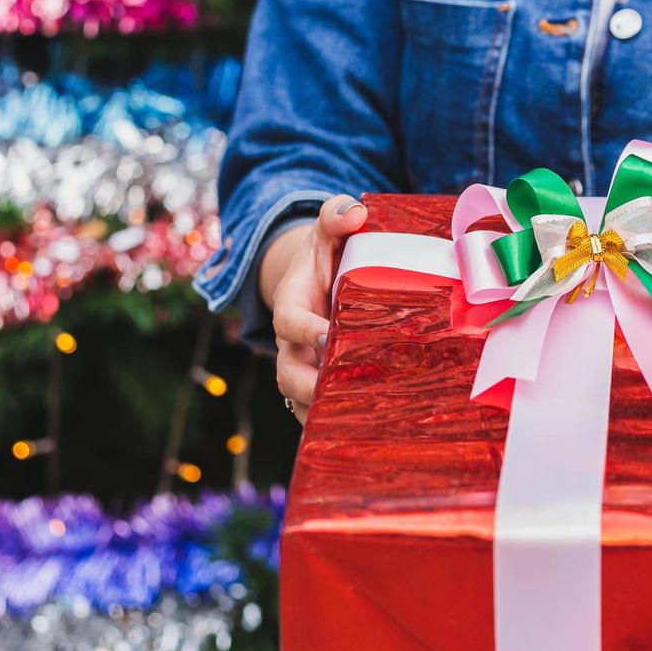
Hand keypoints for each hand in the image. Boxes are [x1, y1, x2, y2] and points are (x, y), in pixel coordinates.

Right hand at [264, 195, 367, 422]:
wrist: (321, 284)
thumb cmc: (329, 256)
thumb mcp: (329, 232)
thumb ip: (336, 216)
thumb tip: (354, 212)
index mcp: (291, 305)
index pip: (289, 321)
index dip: (305, 331)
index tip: (328, 337)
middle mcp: (292, 344)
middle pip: (288, 373)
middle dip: (308, 386)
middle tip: (339, 390)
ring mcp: (303, 369)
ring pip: (299, 401)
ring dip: (321, 415)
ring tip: (352, 426)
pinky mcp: (318, 388)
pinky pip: (317, 414)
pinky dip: (333, 427)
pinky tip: (363, 438)